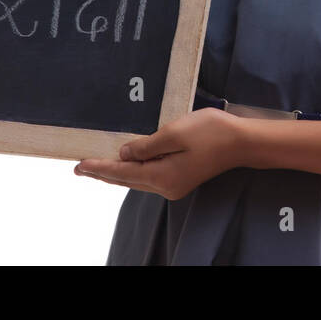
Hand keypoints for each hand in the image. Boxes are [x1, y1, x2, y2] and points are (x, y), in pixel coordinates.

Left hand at [74, 108, 248, 200]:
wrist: (242, 142)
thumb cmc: (211, 132)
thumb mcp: (174, 133)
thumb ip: (146, 146)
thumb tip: (124, 155)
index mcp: (161, 176)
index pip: (121, 172)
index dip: (99, 168)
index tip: (78, 165)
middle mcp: (165, 187)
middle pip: (127, 180)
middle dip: (103, 173)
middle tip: (80, 168)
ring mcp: (175, 185)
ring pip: (138, 180)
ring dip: (117, 173)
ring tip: (98, 167)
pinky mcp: (182, 179)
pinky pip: (149, 177)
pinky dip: (134, 171)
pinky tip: (128, 165)